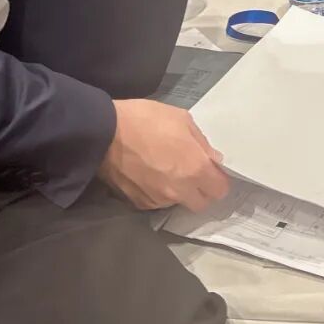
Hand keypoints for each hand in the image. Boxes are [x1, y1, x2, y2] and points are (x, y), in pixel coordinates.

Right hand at [98, 99, 230, 212]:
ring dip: (178, 192)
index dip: (218, 180)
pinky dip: (158, 193)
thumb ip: (202, 143)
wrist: (104, 132)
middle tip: (192, 173)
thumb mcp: (182, 120)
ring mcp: (157, 200)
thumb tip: (213, 159)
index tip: (211, 171)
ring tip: (165, 170)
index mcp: (195, 169)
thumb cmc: (146, 120)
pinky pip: (157, 202)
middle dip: (201, 191)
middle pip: (201, 203)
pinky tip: (149, 175)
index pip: (220, 190)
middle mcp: (179, 191)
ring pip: (178, 203)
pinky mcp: (138, 203)